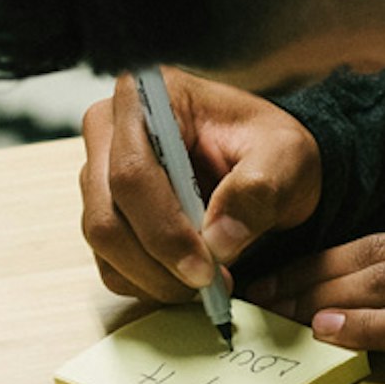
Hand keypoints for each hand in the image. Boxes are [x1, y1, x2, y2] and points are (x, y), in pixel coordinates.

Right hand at [79, 69, 321, 304]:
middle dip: (156, 262)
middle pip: (106, 215)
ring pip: (104, 244)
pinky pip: (108, 262)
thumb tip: (218, 240)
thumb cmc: (271, 150)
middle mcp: (110, 131)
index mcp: (149, 98)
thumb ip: (258, 189)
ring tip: (204, 282)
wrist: (266, 166)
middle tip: (206, 284)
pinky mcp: (102, 210)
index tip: (204, 268)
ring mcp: (98, 174)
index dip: (163, 229)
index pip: (133, 173)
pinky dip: (145, 281)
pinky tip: (184, 277)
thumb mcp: (286, 158)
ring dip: (152, 277)